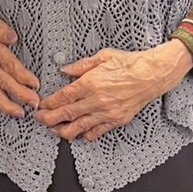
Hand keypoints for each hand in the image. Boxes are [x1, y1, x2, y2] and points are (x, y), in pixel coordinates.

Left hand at [35, 41, 192, 140]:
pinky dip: (84, 135)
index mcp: (91, 83)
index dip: (49, 104)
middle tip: (40, 120)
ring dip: (63, 131)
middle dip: (49, 119)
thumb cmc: (130, 63)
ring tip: (54, 130)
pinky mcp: (116, 121)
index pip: (63, 97)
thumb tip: (65, 70)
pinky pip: (96, 132)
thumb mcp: (102, 56)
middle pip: (66, 115)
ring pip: (79, 128)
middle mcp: (97, 100)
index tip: (42, 106)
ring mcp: (107, 113)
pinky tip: (78, 133)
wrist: (152, 75)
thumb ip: (81, 65)